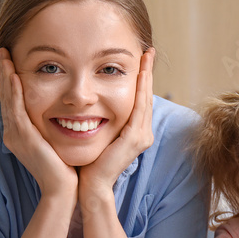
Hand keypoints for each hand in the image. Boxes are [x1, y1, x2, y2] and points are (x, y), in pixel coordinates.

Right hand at [0, 48, 76, 198]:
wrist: (62, 190)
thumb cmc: (63, 168)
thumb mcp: (54, 142)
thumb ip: (51, 127)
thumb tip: (61, 114)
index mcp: (18, 134)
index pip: (12, 101)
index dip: (10, 81)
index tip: (11, 62)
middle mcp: (12, 133)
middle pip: (6, 97)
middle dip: (4, 73)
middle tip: (2, 52)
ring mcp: (15, 135)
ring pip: (8, 100)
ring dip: (6, 76)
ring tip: (5, 56)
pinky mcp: (23, 138)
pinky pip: (17, 110)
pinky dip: (15, 92)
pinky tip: (15, 77)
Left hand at [78, 48, 154, 198]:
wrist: (91, 186)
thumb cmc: (90, 164)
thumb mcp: (99, 136)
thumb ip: (102, 121)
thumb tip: (92, 104)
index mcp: (136, 132)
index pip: (140, 100)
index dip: (142, 80)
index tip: (141, 59)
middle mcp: (143, 133)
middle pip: (146, 96)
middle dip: (148, 72)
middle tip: (148, 51)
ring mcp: (142, 136)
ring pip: (145, 99)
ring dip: (146, 76)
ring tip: (146, 57)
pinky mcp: (135, 138)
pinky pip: (139, 108)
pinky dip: (141, 89)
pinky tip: (141, 74)